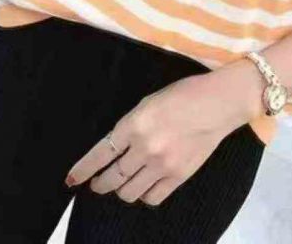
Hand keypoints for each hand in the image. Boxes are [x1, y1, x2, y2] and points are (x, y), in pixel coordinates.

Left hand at [64, 63, 263, 205]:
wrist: (219, 103)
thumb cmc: (185, 94)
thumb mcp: (149, 101)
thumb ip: (131, 125)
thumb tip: (116, 145)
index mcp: (135, 124)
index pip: (100, 154)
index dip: (83, 169)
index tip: (71, 179)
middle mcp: (145, 148)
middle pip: (112, 178)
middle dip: (99, 184)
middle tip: (96, 183)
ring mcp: (163, 165)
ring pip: (128, 192)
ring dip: (120, 190)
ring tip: (120, 185)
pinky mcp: (179, 177)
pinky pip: (152, 198)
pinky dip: (143, 195)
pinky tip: (143, 187)